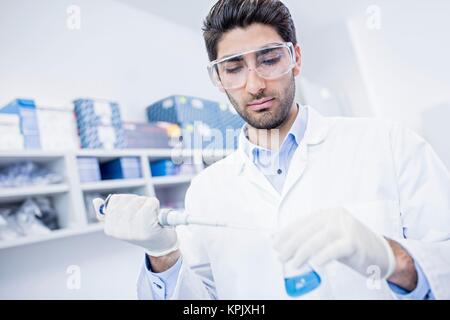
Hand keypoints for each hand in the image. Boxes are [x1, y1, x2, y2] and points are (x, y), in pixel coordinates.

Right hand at [93, 194, 177, 256]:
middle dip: (137, 202)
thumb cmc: (142, 230)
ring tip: (149, 216)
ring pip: (139, 199)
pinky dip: (155, 205)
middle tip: (144, 215)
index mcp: (110, 228)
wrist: (161, 245)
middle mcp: (119, 230)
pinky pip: (150, 202)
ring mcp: (132, 229)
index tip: (133, 215)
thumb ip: (109, 213)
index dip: (127, 202)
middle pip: (127, 198)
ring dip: (146, 203)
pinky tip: (156, 216)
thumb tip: (96, 201)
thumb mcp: (123, 222)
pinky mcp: (148, 226)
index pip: (115, 200)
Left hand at [273, 208, 395, 278]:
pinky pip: (334, 249)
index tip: (275, 244)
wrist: (382, 253)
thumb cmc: (352, 246)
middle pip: (307, 230)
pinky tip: (314, 263)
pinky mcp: (354, 242)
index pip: (301, 222)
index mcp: (327, 213)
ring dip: (302, 252)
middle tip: (281, 256)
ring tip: (293, 263)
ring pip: (317, 239)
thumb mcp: (329, 237)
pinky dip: (322, 256)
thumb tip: (281, 240)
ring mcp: (346, 228)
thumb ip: (309, 237)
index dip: (286, 234)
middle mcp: (335, 216)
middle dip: (290, 245)